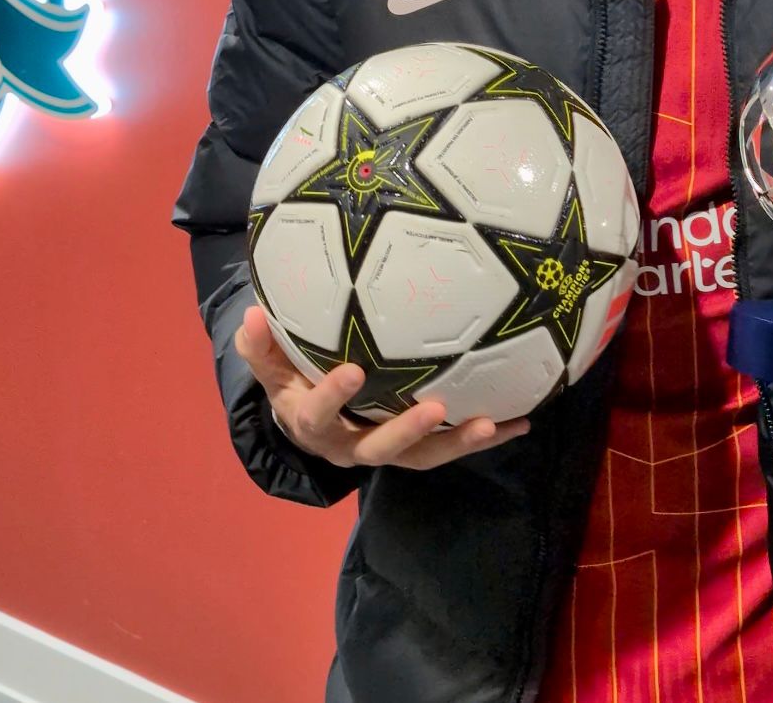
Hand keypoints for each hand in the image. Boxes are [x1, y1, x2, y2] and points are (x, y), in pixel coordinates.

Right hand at [234, 304, 530, 469]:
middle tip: (436, 406)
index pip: (320, 414)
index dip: (334, 396)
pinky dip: (485, 436)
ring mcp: (388, 452)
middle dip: (408, 431)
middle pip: (381, 449)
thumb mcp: (272, 369)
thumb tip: (252, 315)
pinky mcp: (416, 449)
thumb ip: (262, 347)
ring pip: (423, 457)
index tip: (353, 370)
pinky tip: (520, 421)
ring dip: (457, 442)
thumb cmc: (294, 384)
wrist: (311, 425)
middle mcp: (352, 447)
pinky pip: (449, 446)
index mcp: (313, 425)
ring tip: (492, 425)